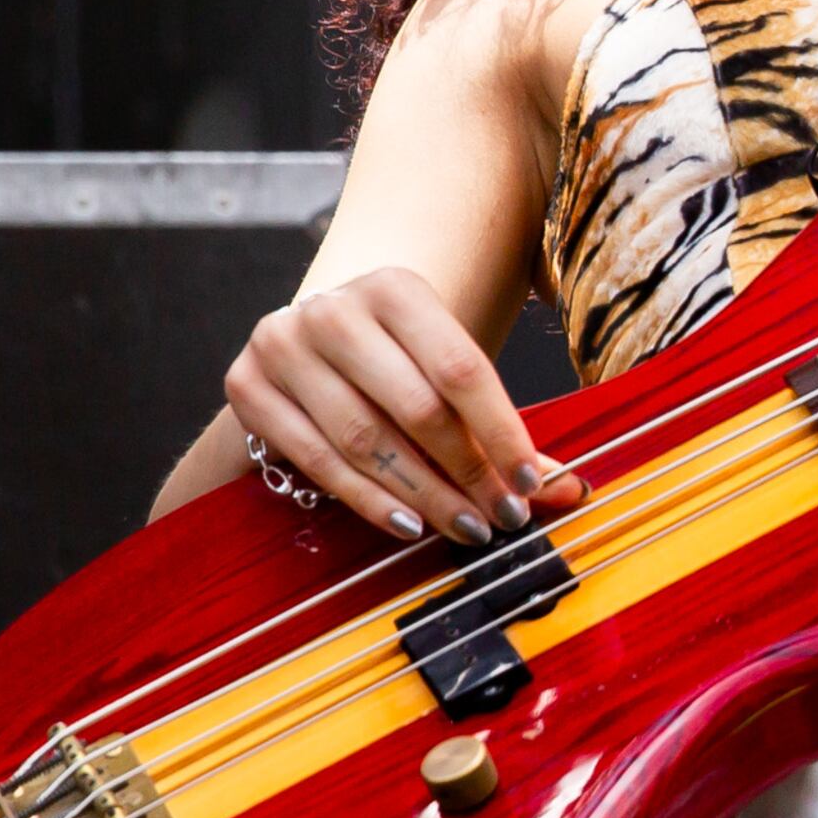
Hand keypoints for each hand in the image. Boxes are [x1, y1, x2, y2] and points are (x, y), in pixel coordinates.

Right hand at [224, 268, 573, 543]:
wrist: (316, 339)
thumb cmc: (401, 359)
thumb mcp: (447, 369)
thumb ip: (502, 425)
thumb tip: (571, 489)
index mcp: (396, 288)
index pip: (461, 368)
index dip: (500, 432)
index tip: (529, 484)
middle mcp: (333, 310)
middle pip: (415, 407)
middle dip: (466, 472)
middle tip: (502, 518)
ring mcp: (282, 346)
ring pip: (364, 439)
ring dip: (422, 495)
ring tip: (463, 528)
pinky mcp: (246, 387)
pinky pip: (316, 460)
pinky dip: (366, 499)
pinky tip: (407, 524)